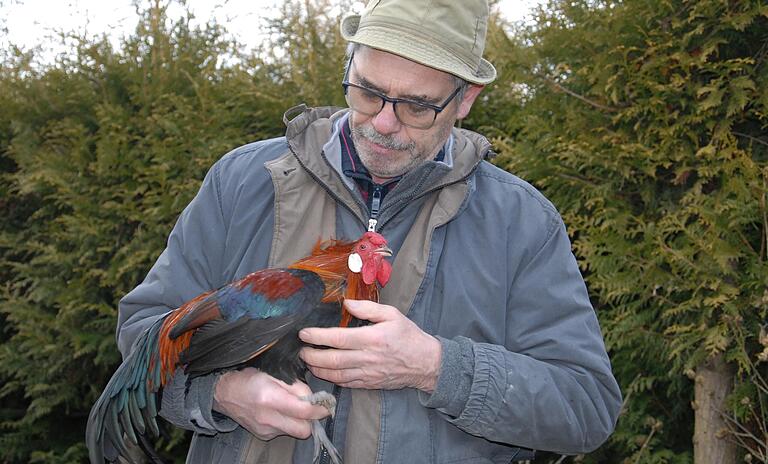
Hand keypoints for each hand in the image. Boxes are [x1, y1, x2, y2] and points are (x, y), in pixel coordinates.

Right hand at [213, 368, 330, 439]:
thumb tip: (312, 397)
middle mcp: (268, 418)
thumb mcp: (272, 373)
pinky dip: (287, 424)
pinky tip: (281, 413)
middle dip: (312, 420)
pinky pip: (284, 432)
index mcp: (271, 398)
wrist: (225, 394)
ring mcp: (265, 430)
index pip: (305, 411)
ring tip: (295, 409)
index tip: (326, 404)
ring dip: (300, 422)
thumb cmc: (249, 379)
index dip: (320, 408)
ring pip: (295, 432)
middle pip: (304, 430)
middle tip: (312, 408)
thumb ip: (294, 385)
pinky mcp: (263, 436)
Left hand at [299, 299, 441, 392]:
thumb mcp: (392, 314)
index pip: (337, 338)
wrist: (425, 363)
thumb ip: (368, 308)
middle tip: (301, 350)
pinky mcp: (368, 383)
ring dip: (317, 369)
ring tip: (308, 361)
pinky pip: (345, 383)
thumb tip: (347, 303)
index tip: (304, 333)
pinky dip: (331, 379)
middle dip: (311, 356)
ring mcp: (367, 374)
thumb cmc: (408, 336)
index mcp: (372, 338)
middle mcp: (367, 358)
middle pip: (331, 360)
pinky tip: (324, 372)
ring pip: (335, 375)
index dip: (317, 337)